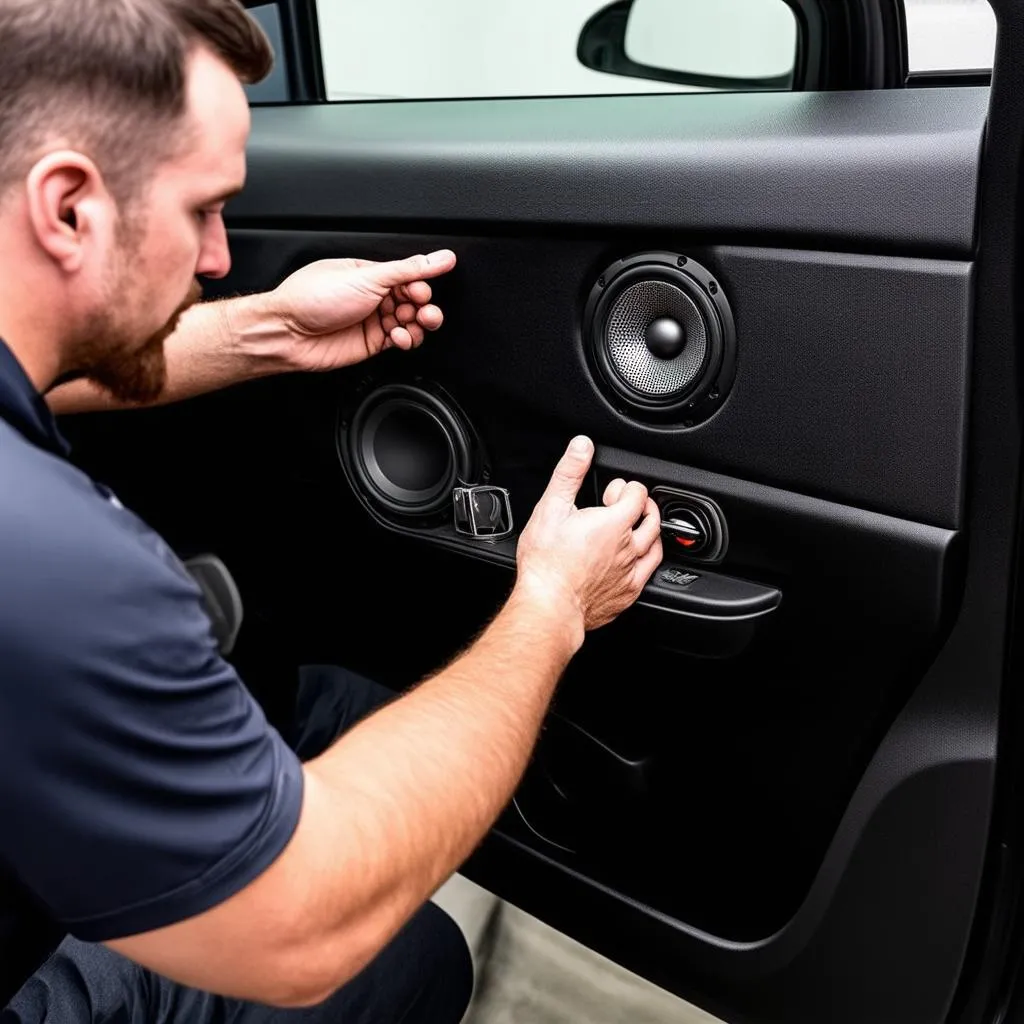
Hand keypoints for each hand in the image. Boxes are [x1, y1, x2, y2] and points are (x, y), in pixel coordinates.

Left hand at [261, 250, 457, 371]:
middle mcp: (373, 295)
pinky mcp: (372, 343)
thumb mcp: (367, 277)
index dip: (421, 285)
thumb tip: (442, 257)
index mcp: (371, 273)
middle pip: (415, 300)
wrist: (288, 333)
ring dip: (420, 324)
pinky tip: (399, 337)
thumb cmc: (312, 299)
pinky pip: (401, 341)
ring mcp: (373, 319)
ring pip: (412, 322)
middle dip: (424, 306)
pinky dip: (407, 340)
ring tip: (416, 324)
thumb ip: (408, 269)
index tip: (421, 291)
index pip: (410, 276)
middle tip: (421, 309)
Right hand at [515, 437, 662, 641]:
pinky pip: (649, 574)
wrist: (549, 603)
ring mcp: (631, 573)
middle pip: (652, 519)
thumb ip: (570, 473)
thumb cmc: (546, 561)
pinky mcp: (628, 594)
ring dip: (649, 533)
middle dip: (642, 506)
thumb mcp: (551, 507)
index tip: (613, 491)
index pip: (637, 495)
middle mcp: (629, 547)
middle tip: (626, 505)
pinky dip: (646, 562)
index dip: (626, 488)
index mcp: (614, 523)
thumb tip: (582, 446)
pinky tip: (635, 562)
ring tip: (636, 529)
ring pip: (656, 547)